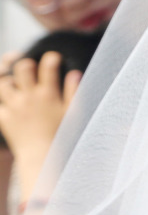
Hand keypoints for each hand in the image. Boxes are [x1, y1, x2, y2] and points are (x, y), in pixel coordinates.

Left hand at [0, 51, 78, 191]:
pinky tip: (7, 99)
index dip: (51, 58)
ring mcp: (14, 106)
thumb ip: (73, 91)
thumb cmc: (62, 136)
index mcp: (48, 94)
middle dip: (24, 63)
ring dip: (8, 79)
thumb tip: (75, 73)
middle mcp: (29, 96)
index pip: (48, 67)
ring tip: (14, 83)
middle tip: (28, 67)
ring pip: (3, 82)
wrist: (42, 156)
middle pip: (21, 68)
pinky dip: (2, 99)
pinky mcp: (3, 117)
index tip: (53, 58)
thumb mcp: (73, 113)